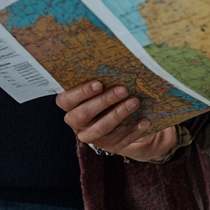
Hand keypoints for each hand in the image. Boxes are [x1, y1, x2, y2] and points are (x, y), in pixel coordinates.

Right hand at [56, 81, 178, 161]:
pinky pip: (120, 140)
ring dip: (119, 114)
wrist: (123, 118)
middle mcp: (77, 123)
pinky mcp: (110, 146)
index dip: (81, 92)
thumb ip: (100, 79)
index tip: (99, 83)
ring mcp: (93, 137)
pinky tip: (144, 120)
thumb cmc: (108, 93)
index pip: (65, 101)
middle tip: (123, 89)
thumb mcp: (101, 87)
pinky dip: (133, 130)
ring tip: (135, 102)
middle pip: (84, 114)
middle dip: (104, 101)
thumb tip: (111, 63)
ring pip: (102, 128)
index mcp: (69, 106)